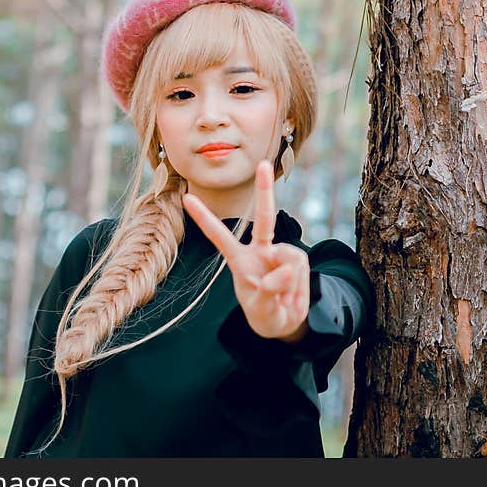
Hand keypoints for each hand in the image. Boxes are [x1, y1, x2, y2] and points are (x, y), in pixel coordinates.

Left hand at [182, 159, 309, 342]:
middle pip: (264, 218)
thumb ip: (270, 290)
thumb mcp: (264, 310)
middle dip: (265, 190)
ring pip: (289, 259)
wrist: (285, 322)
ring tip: (282, 298)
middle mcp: (260, 251)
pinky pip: (299, 267)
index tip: (186, 198)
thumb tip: (287, 268)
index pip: (219, 236)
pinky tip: (292, 292)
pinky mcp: (296, 261)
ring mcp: (280, 254)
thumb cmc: (266, 314)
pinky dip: (297, 283)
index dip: (204, 218)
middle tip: (264, 164)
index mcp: (239, 261)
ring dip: (288, 283)